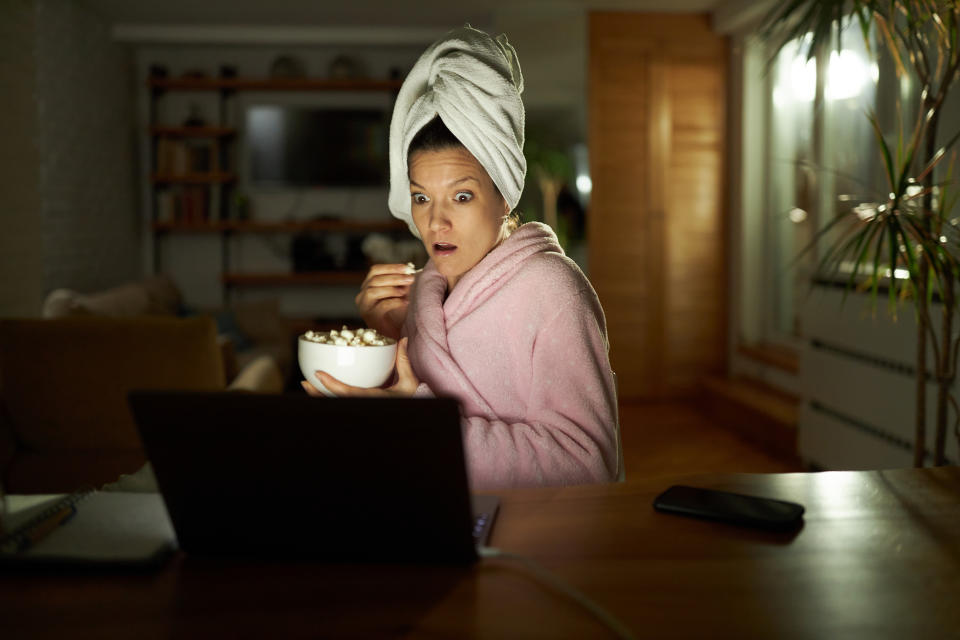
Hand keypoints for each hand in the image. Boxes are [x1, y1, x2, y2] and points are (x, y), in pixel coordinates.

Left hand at [300, 337, 419, 397]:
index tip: (318, 375)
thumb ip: (403, 361)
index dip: (331, 386)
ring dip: (319, 397)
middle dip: (318, 394)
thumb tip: (402, 340)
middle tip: (305, 382)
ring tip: (307, 385)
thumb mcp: (409, 381)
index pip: (348, 393)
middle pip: (336, 402)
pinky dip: (327, 397)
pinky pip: (339, 404)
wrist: (411, 417)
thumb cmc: (411, 398)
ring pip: (335, 404)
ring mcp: (361, 408)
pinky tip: (317, 390)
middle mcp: (365, 406)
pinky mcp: (360, 408)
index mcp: (375, 399)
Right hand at [354, 264, 415, 339]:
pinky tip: (406, 302)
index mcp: (368, 287)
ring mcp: (364, 308)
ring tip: (406, 290)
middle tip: (410, 278)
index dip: (391, 267)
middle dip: (394, 277)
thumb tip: (410, 272)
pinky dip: (395, 302)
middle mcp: (362, 296)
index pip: (375, 271)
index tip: (407, 268)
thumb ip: (401, 283)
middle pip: (374, 280)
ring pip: (372, 291)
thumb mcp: (399, 295)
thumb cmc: (397, 314)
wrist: (395, 336)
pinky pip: (380, 306)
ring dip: (392, 288)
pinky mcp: (370, 319)